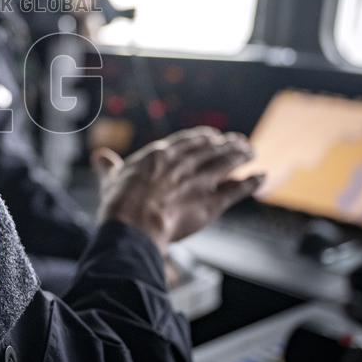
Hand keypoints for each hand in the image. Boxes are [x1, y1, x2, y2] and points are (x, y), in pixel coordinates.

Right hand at [94, 127, 264, 252]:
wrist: (133, 225)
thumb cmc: (119, 203)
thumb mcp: (111, 178)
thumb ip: (109, 166)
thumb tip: (99, 156)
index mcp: (160, 155)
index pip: (187, 141)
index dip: (202, 137)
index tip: (212, 135)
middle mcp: (183, 164)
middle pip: (211, 149)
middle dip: (226, 144)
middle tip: (238, 141)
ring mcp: (200, 182)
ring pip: (227, 163)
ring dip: (241, 155)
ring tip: (251, 151)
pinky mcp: (211, 203)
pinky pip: (237, 189)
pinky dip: (251, 182)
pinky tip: (261, 175)